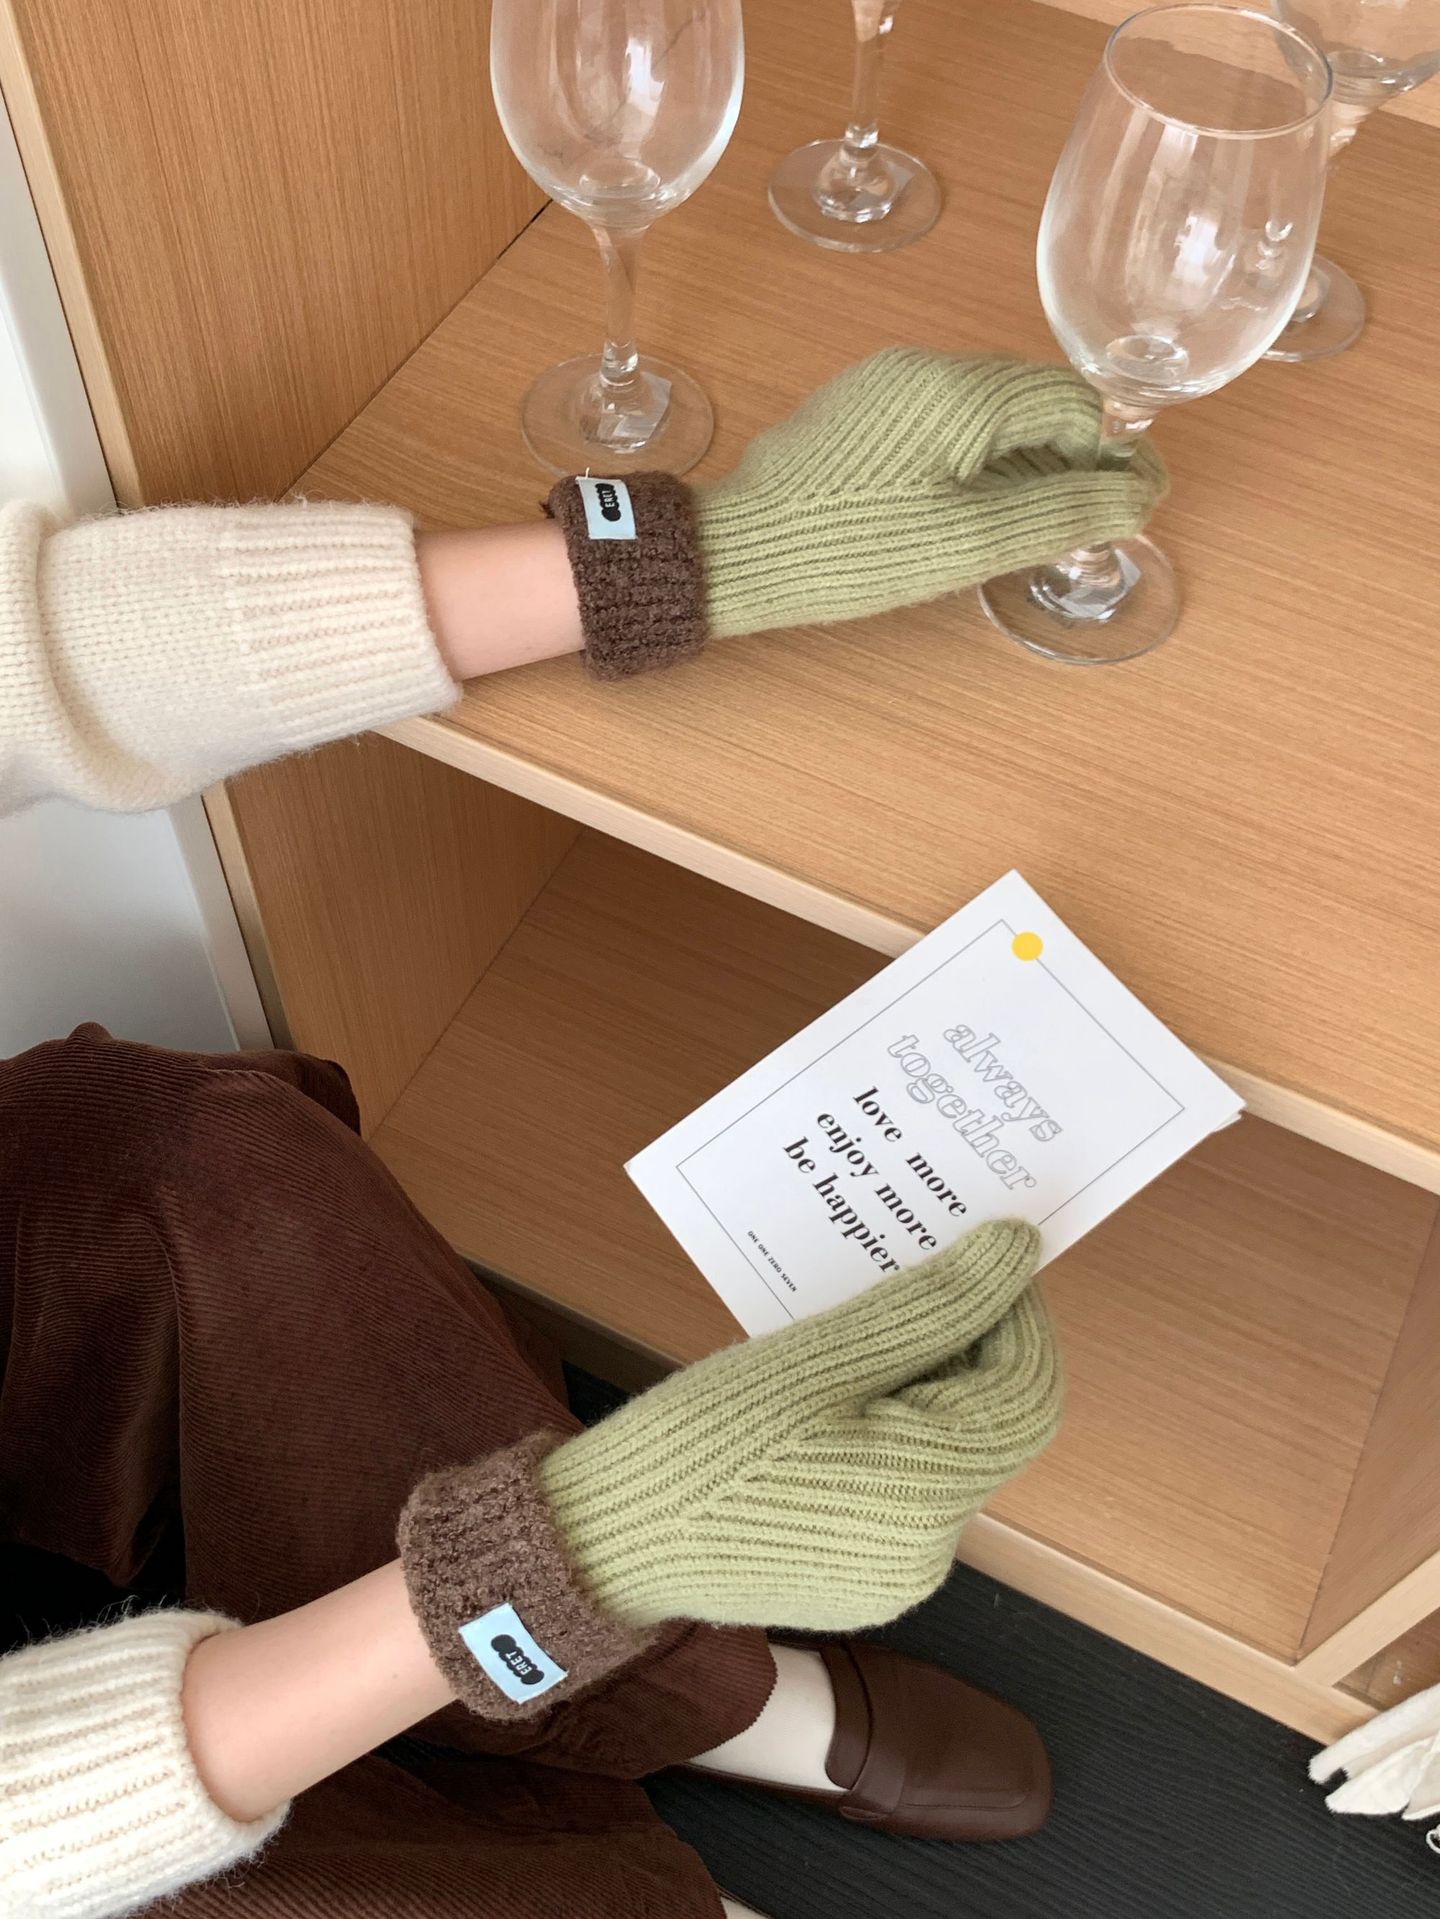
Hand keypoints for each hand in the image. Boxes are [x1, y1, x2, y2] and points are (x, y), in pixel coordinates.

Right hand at [540, 1219, 1060, 1632]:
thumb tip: (1017, 1249)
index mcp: (929, 1498)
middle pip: (995, 1427)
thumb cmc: (702, 1443)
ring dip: (926, 1383)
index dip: (1016, 1314)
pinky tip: (835, 1392)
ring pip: (951, 1456)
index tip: (971, 1256)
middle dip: (969, 1345)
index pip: (1029, 1392)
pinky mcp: (858, 1581)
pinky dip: (893, 1430)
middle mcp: (931, 1552)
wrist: (601, 1546)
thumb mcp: (818, 1356)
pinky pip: (907, 1490)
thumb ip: (932, 1306)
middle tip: (910, 1278)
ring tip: (860, 1329)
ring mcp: (894, 1576)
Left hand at [695, 349, 1166, 638]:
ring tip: (1053, 523)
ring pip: (992, 412)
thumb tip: (1138, 494)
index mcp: (960, 388)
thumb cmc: (849, 549)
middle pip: (1035, 399)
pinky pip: (948, 424)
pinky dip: (985, 460)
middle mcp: (926, 367)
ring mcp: (889, 386)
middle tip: (1105, 520)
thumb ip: (1061, 511)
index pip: (1073, 400)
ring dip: (1033, 460)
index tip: (1142, 503)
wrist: (735, 552)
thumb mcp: (969, 541)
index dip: (1116, 453)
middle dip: (1079, 455)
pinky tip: (987, 509)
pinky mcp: (863, 413)